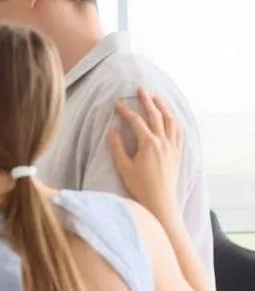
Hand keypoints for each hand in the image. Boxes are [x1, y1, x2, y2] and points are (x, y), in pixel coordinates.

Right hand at [109, 87, 183, 222]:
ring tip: (157, 98)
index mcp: (148, 144)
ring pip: (170, 120)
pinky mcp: (177, 152)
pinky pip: (178, 131)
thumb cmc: (140, 186)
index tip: (117, 104)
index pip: (136, 122)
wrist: (160, 200)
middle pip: (155, 115)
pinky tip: (170, 118)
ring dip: (163, 107)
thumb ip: (117, 148)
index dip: (126, 111)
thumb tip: (112, 131)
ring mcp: (172, 146)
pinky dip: (174, 121)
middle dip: (147, 100)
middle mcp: (163, 141)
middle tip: (140, 89)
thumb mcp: (124, 168)